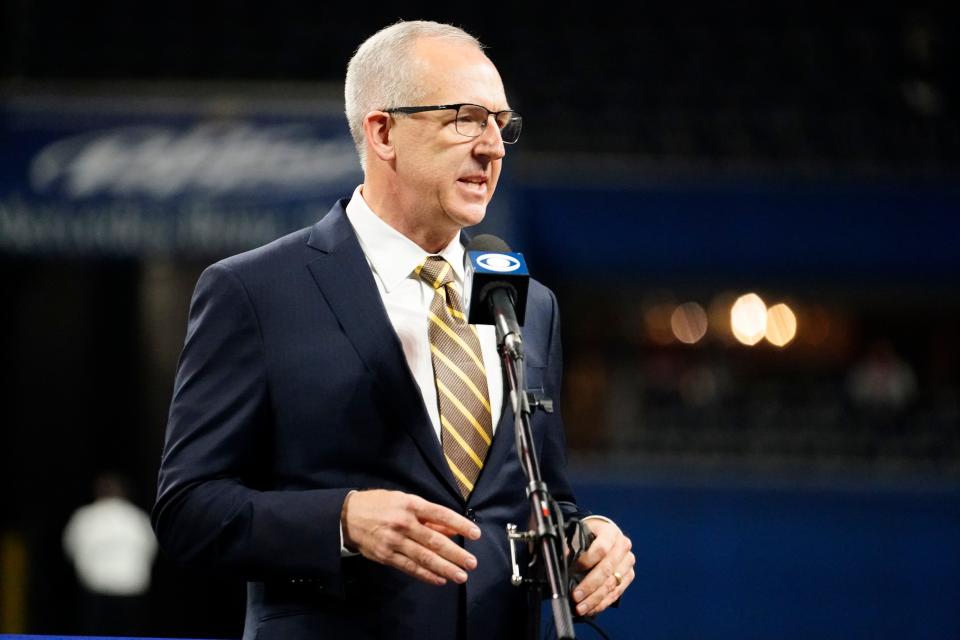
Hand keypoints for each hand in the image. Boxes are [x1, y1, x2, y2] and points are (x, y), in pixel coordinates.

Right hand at [341, 489, 480, 585]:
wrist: (347, 516)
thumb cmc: (379, 505)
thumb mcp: (403, 501)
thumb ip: (427, 515)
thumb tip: (450, 528)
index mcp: (410, 505)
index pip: (441, 514)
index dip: (460, 525)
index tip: (475, 534)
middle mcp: (404, 523)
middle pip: (435, 541)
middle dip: (456, 553)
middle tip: (472, 563)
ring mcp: (394, 541)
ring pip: (424, 558)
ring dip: (445, 568)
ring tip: (461, 576)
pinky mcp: (386, 556)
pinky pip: (410, 568)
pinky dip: (426, 575)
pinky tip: (440, 579)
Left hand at [571, 519, 633, 616]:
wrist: (607, 535)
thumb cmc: (591, 534)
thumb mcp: (581, 533)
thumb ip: (571, 544)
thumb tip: (564, 557)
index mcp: (610, 532)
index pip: (601, 548)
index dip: (586, 561)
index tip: (573, 570)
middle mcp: (623, 547)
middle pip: (607, 569)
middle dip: (590, 585)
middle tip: (576, 596)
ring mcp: (628, 562)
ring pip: (612, 584)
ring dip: (595, 599)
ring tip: (581, 607)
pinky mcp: (629, 575)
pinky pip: (616, 592)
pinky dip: (603, 603)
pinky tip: (592, 608)